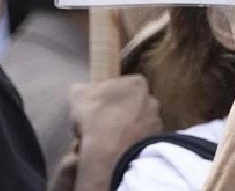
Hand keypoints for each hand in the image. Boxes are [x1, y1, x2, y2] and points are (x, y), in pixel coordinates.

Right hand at [69, 75, 162, 190]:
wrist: (113, 151)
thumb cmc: (96, 117)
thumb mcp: (78, 96)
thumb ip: (82, 90)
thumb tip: (81, 91)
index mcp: (136, 83)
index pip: (123, 86)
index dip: (108, 97)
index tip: (97, 109)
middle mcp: (152, 100)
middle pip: (133, 104)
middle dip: (119, 113)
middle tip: (102, 126)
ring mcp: (157, 122)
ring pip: (138, 124)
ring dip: (126, 130)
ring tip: (108, 141)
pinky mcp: (156, 142)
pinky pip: (141, 141)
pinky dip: (131, 145)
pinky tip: (117, 150)